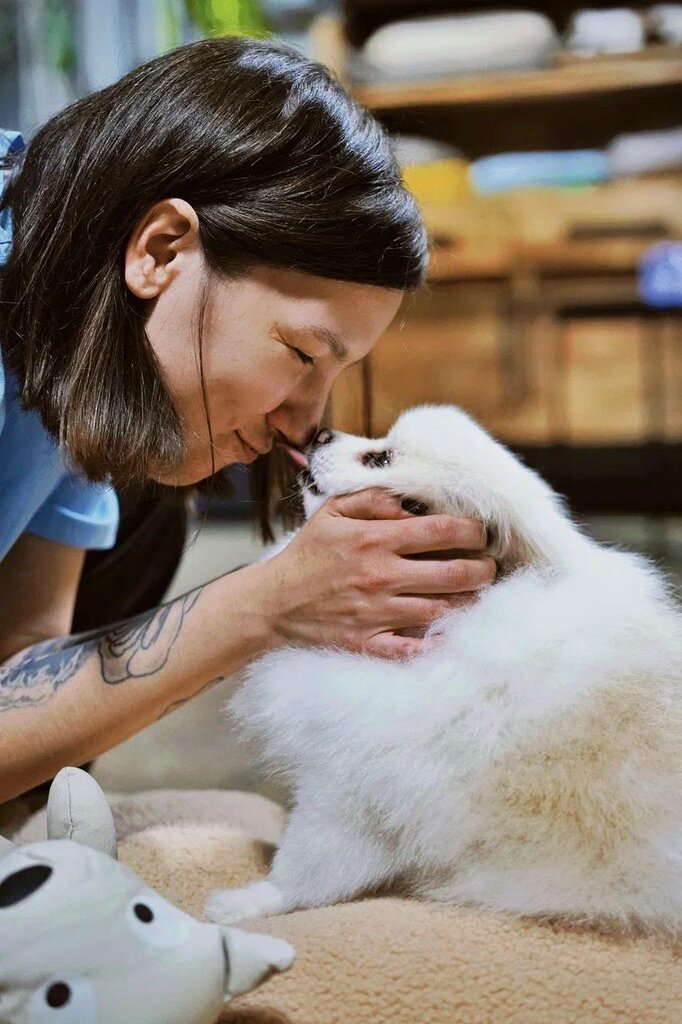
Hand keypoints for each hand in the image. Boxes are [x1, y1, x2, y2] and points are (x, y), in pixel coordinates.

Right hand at [255, 488, 495, 659]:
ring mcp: (376, 613)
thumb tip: (411, 502)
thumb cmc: (307, 554)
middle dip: (483, 569)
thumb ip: (373, 500)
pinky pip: (411, 650)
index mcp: (375, 540)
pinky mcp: (368, 643)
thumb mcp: (332, 512)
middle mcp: (381, 576)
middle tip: (490, 566)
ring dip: (468, 602)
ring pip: (441, 610)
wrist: (272, 603)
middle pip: (453, 573)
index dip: (472, 530)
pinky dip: (436, 645)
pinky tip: (453, 635)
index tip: (482, 532)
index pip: (440, 531)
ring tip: (477, 593)